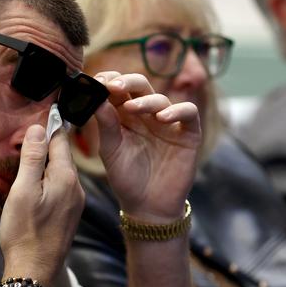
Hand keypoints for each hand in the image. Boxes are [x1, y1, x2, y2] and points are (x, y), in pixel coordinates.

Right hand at [0, 125, 84, 286]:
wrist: (35, 270)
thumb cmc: (25, 231)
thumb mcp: (23, 190)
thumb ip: (33, 158)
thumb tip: (39, 128)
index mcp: (66, 177)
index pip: (60, 139)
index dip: (50, 123)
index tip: (45, 106)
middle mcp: (76, 186)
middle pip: (62, 153)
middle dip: (48, 140)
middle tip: (33, 126)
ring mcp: (75, 201)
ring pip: (61, 170)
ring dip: (48, 160)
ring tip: (32, 150)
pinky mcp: (70, 213)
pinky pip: (61, 185)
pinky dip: (49, 177)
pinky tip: (37, 180)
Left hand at [93, 72, 200, 220]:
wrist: (147, 206)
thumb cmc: (127, 178)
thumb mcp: (111, 150)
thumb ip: (105, 124)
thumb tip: (96, 97)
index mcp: (125, 116)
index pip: (119, 89)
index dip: (109, 80)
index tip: (98, 81)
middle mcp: (147, 115)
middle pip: (140, 86)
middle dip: (127, 82)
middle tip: (114, 86)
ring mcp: (168, 123)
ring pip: (161, 99)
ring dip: (146, 100)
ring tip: (134, 108)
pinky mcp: (188, 134)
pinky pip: (189, 113)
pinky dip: (178, 111)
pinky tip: (163, 118)